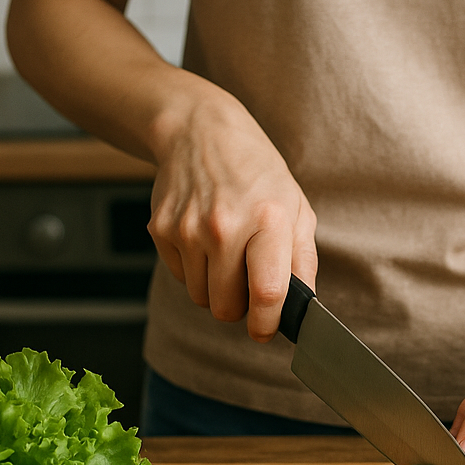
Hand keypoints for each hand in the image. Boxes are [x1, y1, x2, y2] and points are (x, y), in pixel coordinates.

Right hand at [147, 95, 317, 339]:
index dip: (267, 324)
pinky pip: (180, 277)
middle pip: (227, 307)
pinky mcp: (161, 229)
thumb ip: (303, 261)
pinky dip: (194, 270)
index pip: (267, 292)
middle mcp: (225, 226)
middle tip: (247, 283)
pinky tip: (205, 239)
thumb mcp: (296, 208)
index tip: (266, 331)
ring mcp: (188, 229)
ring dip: (216, 288)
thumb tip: (303, 307)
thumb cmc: (257, 174)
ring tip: (227, 253)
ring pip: (201, 298)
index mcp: (268, 220)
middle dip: (240, 307)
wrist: (201, 132)